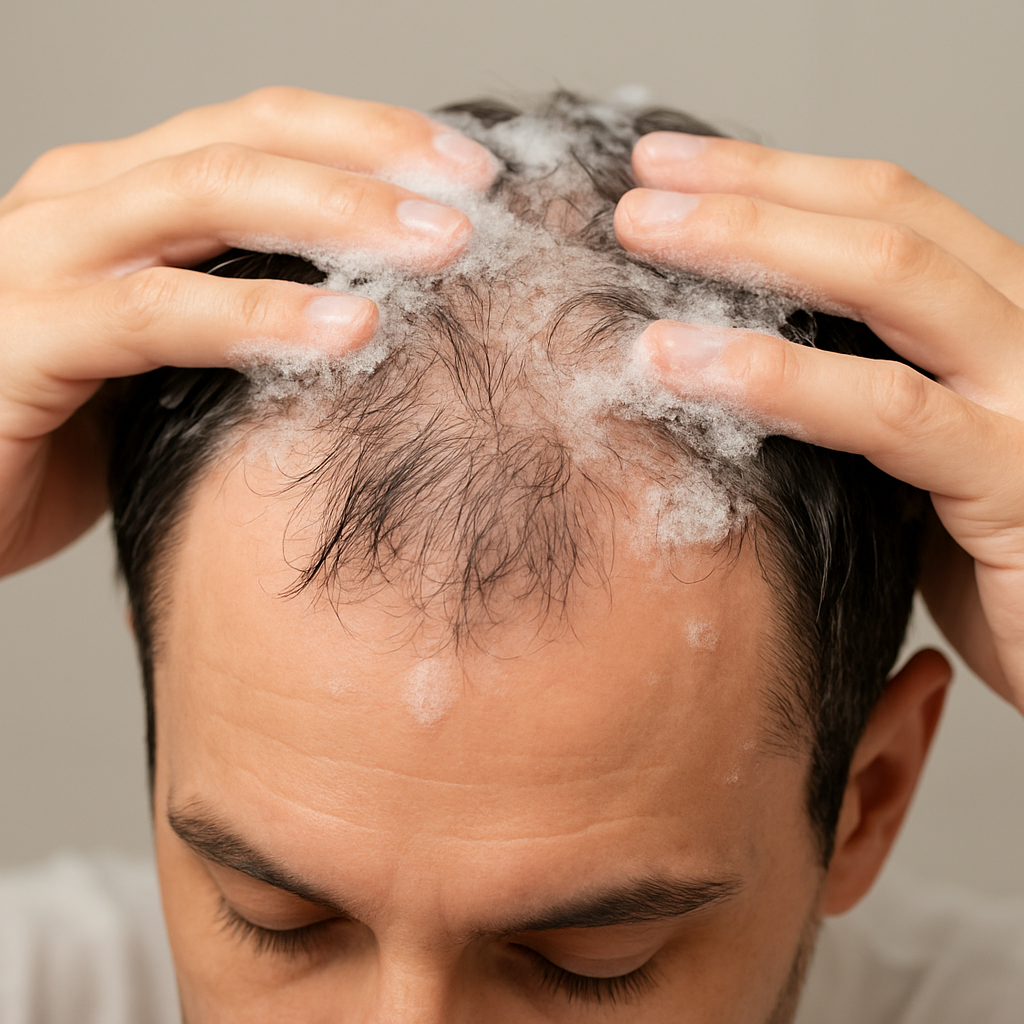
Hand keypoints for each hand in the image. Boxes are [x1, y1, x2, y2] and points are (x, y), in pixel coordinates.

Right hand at [0, 87, 496, 578]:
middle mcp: (82, 201)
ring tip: (438, 249)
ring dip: (338, 216)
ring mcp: (43, 258)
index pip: (261, 131)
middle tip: (474, 200)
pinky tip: (346, 333)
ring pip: (206, 198)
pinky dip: (258, 318)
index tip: (470, 174)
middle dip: (372, 161)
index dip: (370, 137)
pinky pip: (157, 313)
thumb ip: (240, 320)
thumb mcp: (170, 358)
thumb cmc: (64, 430)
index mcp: (123, 193)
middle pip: (247, 142)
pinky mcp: (23, 337)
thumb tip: (369, 320)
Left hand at [614, 132, 1023, 710]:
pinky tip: (690, 365)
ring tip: (642, 240)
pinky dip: (783, 379)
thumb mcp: (914, 461)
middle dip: (752, 193)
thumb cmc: (987, 567)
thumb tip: (736, 352)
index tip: (671, 169)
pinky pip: (891, 410)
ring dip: (752, 248)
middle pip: (885, 219)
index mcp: (996, 320)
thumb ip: (857, 397)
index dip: (774, 178)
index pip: (886, 213)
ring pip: (891, 281)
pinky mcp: (1018, 478)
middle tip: (641, 187)